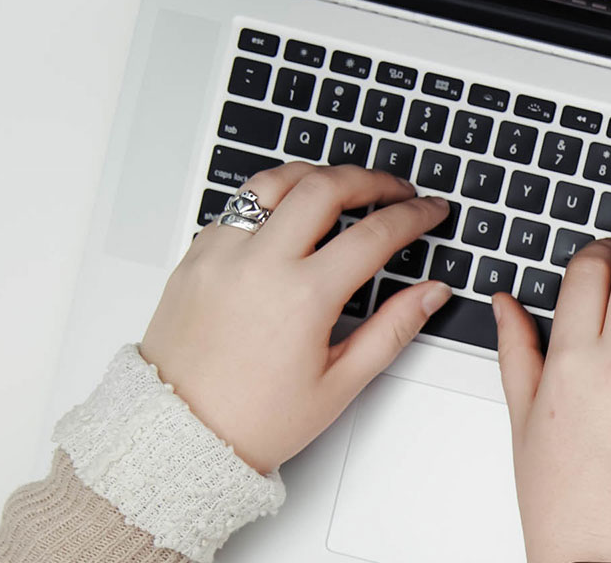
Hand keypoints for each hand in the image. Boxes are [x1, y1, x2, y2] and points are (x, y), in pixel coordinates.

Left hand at [140, 163, 451, 473]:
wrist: (178, 435)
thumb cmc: (254, 419)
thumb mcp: (340, 383)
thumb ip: (393, 329)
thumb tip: (431, 293)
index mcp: (302, 297)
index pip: (374, 233)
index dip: (414, 216)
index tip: (430, 211)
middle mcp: (259, 264)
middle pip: (325, 186)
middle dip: (372, 180)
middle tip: (396, 190)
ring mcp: (221, 255)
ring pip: (275, 181)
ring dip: (317, 176)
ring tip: (343, 186)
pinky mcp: (195, 257)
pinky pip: (238, 207)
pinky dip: (272, 199)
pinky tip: (291, 215)